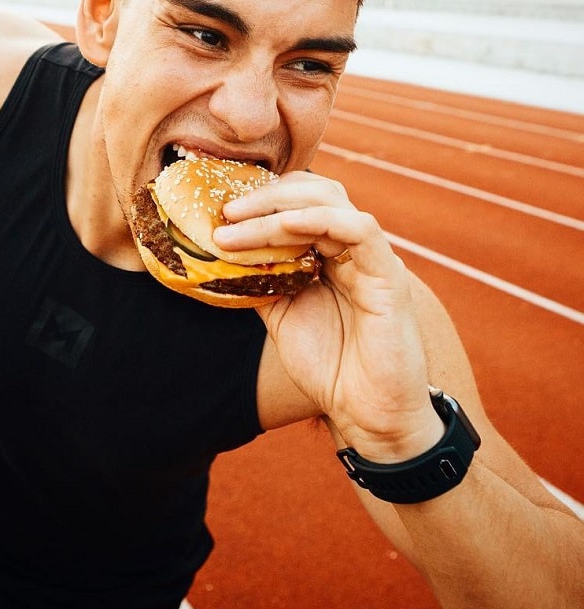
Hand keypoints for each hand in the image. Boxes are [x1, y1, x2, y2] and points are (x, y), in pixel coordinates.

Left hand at [214, 171, 442, 460]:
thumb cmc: (329, 366)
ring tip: (237, 221)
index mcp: (330, 253)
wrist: (367, 415)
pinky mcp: (389, 276)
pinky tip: (286, 224)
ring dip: (278, 207)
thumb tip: (222, 255)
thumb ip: (261, 281)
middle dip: (264, 196)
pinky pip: (360, 230)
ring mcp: (371, 258)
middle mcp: (351, 248)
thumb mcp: (281, 314)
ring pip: (330, 203)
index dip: (260, 199)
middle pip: (313, 192)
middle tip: (225, 211)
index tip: (220, 210)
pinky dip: (320, 219)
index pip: (298, 203)